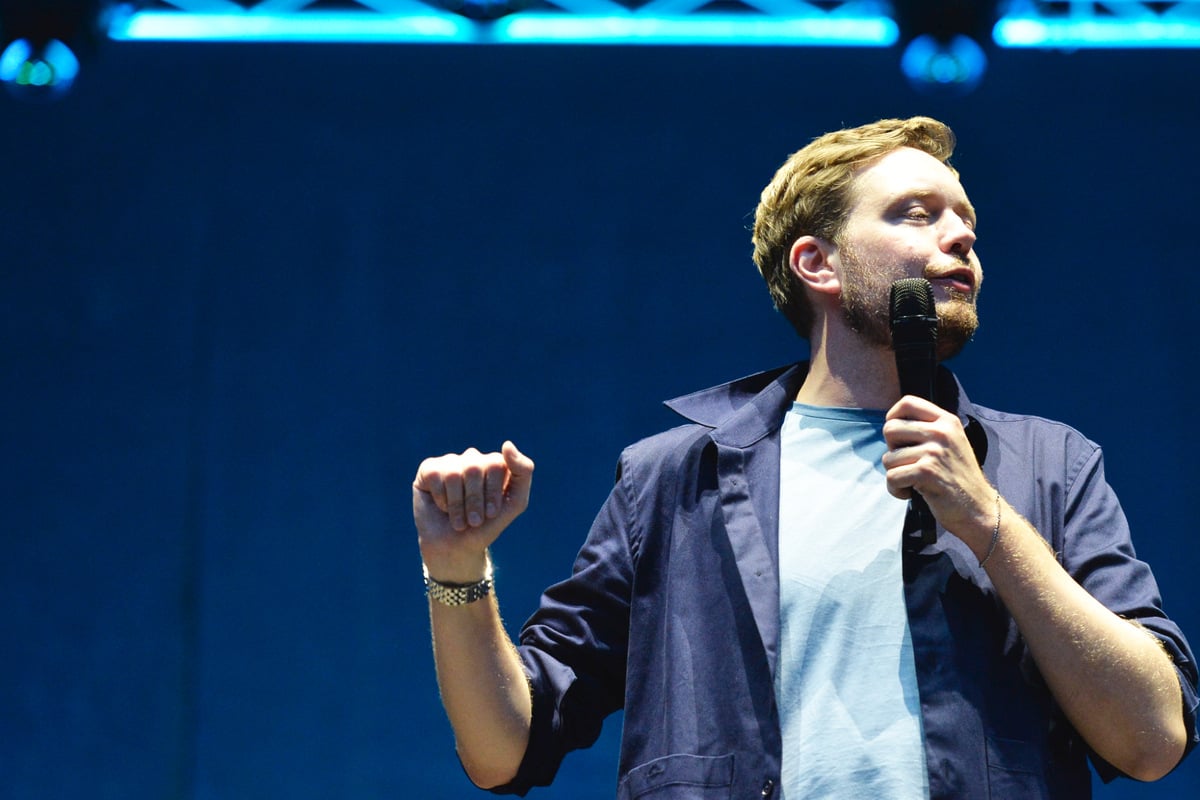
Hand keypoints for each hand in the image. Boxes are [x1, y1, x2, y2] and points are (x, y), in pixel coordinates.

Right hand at [413, 441, 533, 581]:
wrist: (457, 549)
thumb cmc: (486, 526)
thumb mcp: (515, 502)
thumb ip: (523, 471)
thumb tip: (507, 443)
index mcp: (495, 463)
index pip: (496, 464)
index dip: (492, 492)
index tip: (492, 513)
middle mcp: (472, 458)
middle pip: (474, 467)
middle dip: (474, 501)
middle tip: (474, 520)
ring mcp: (450, 462)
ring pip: (453, 473)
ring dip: (457, 505)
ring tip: (459, 520)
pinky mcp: (428, 469)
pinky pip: (435, 476)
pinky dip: (441, 499)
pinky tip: (442, 507)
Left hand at [881, 396, 992, 542]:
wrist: (979, 508)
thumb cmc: (958, 478)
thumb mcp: (950, 444)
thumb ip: (927, 430)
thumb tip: (891, 422)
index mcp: (947, 421)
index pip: (907, 403)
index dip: (893, 417)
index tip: (896, 437)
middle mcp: (941, 432)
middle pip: (890, 429)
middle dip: (892, 450)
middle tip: (907, 464)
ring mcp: (935, 451)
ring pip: (888, 458)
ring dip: (895, 474)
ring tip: (912, 482)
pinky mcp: (927, 472)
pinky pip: (892, 477)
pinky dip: (896, 489)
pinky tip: (910, 493)